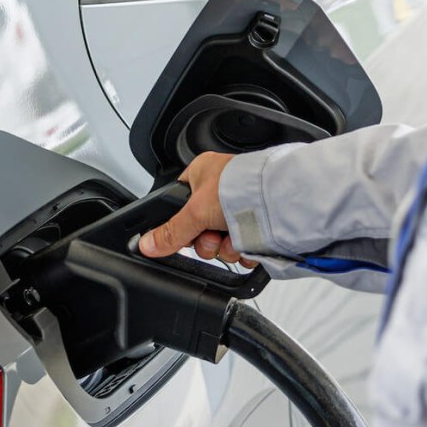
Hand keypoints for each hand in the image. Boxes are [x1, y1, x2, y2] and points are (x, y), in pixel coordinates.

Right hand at [138, 152, 257, 265]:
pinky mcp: (258, 223)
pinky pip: (242, 246)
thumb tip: (146, 244)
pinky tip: (249, 244)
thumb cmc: (241, 188)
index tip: (186, 235)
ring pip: (221, 241)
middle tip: (213, 235)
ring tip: (235, 239)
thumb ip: (169, 232)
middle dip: (207, 240)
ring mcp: (241, 207)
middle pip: (200, 229)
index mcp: (202, 175)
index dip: (181, 226)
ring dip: (226, 248)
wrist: (280, 201)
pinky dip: (245, 251)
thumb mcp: (195, 212)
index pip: (180, 206)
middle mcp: (222, 189)